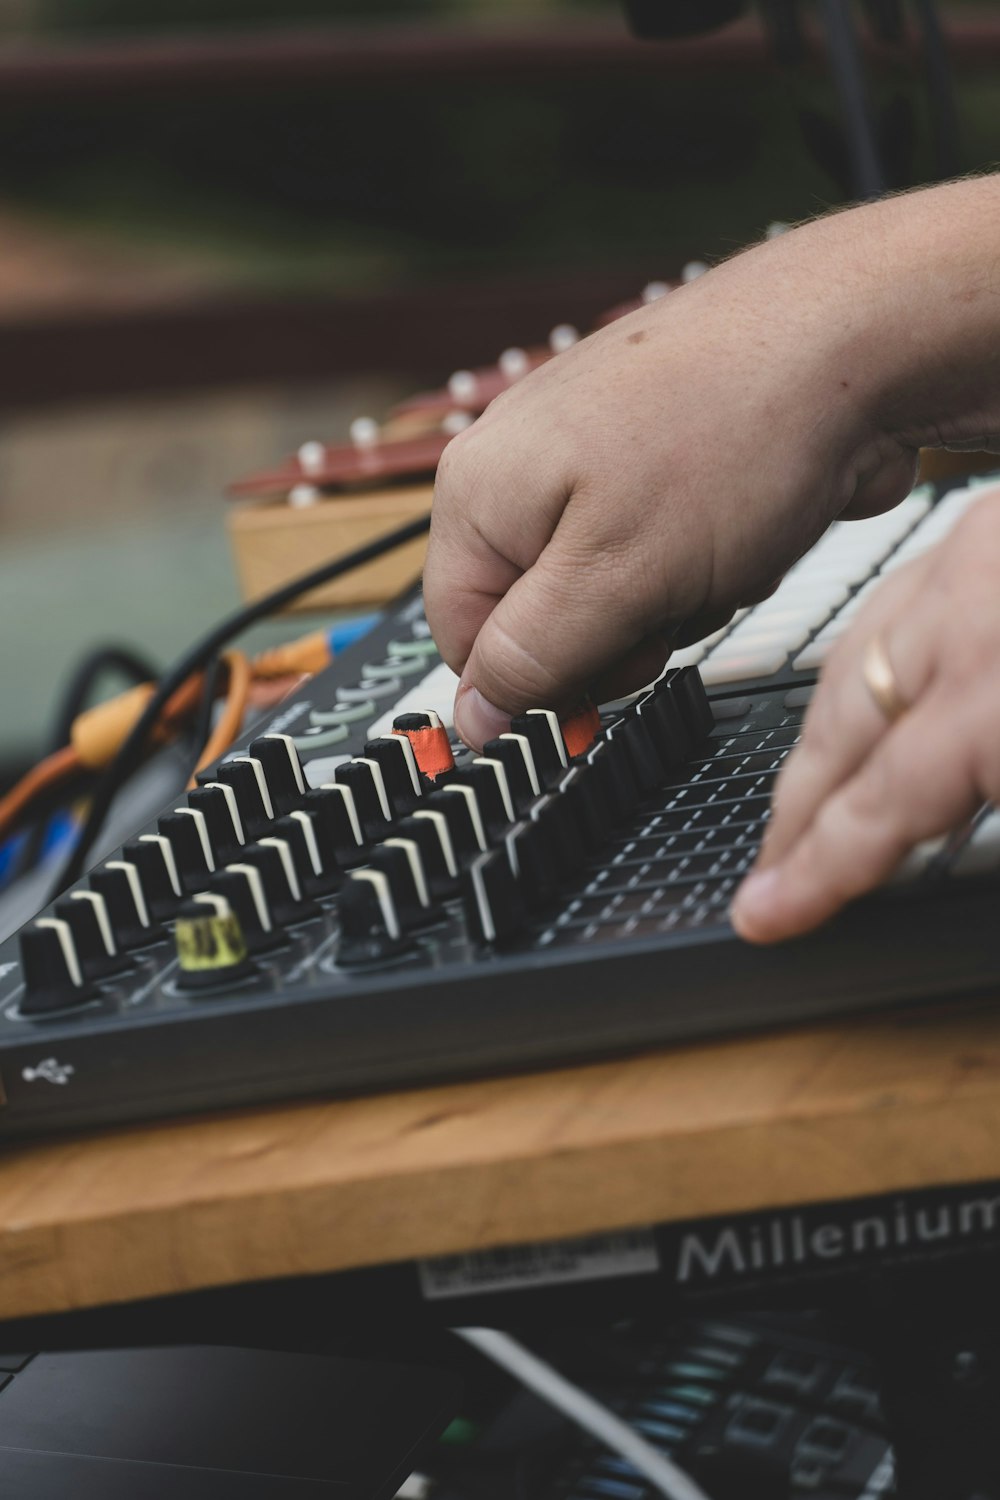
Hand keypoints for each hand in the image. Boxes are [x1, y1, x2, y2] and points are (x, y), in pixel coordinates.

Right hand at [425, 209, 922, 749]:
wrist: (856, 339)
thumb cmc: (733, 437)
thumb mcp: (616, 582)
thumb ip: (534, 659)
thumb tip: (474, 718)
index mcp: (480, 491)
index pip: (465, 641)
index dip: (536, 680)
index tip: (605, 681)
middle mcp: (522, 463)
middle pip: (544, 617)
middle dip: (618, 632)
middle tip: (672, 599)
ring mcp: (592, 452)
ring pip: (613, 590)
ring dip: (675, 598)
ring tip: (720, 547)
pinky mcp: (657, 452)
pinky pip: (662, 551)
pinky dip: (706, 559)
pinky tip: (743, 524)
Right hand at [730, 490, 999, 942]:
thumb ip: (987, 787)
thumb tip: (923, 832)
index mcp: (997, 687)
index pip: (876, 802)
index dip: (816, 871)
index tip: (765, 915)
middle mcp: (970, 610)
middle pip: (841, 727)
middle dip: (796, 809)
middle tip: (767, 868)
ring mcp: (974, 555)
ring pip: (853, 661)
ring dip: (821, 737)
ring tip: (800, 800)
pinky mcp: (986, 528)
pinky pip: (897, 606)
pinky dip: (867, 665)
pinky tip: (866, 696)